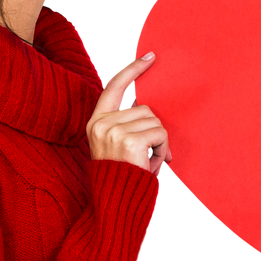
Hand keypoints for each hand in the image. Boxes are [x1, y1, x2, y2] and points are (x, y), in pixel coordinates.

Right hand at [86, 52, 172, 173]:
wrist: (115, 204)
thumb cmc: (122, 177)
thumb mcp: (119, 145)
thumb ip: (129, 124)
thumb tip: (149, 109)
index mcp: (97, 121)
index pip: (114, 86)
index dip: (132, 69)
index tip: (150, 56)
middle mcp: (102, 123)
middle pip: (145, 109)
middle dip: (154, 131)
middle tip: (149, 155)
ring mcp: (114, 131)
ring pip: (155, 121)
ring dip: (159, 143)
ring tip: (148, 162)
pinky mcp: (129, 140)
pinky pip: (160, 133)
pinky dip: (163, 150)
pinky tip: (153, 164)